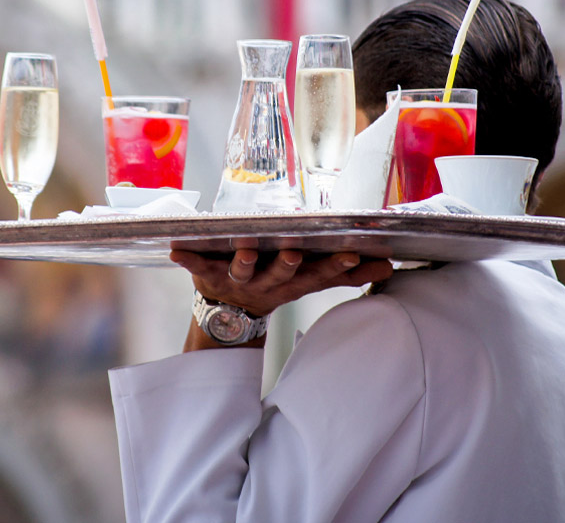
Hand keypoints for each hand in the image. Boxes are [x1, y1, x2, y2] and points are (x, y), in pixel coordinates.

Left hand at [169, 247, 393, 317]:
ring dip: (243, 260)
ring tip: (245, 249)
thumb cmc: (276, 284)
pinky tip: (175, 249)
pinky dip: (186, 258)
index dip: (334, 267)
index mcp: (292, 282)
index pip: (318, 275)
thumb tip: (389, 265)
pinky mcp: (208, 275)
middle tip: (294, 253)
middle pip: (280, 274)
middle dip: (287, 264)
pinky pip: (196, 266)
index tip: (351, 256)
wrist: (228, 316)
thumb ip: (348, 273)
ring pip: (242, 269)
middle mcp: (266, 283)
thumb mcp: (310, 281)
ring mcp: (237, 279)